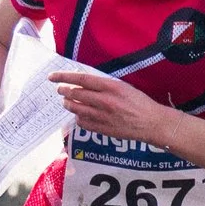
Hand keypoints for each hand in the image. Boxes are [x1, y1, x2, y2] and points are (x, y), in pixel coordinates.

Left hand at [51, 70, 170, 145]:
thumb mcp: (123, 87)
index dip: (64, 77)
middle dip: (64, 91)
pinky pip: (83, 122)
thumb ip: (103, 85)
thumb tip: (83, 82)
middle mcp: (105, 101)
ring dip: (68, 104)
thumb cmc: (139, 102)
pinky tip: (80, 114)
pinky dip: (78, 117)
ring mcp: (103, 116)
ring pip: (76, 109)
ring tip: (67, 102)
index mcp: (111, 87)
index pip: (81, 79)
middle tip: (60, 90)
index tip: (53, 76)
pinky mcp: (103, 129)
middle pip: (75, 94)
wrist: (152, 123)